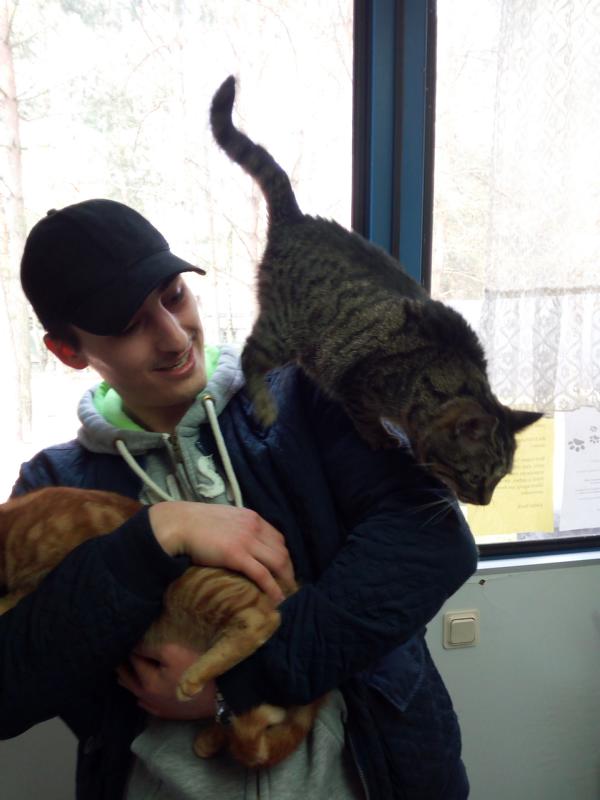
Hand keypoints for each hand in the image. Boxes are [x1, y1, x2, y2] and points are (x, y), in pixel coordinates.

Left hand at [117, 642, 216, 719]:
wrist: (220, 696)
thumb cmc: (197, 669)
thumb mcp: (173, 652)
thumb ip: (150, 648)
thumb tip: (134, 645)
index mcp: (147, 681)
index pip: (133, 659)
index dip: (129, 647)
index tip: (124, 638)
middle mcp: (147, 697)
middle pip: (129, 679)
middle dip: (122, 666)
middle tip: (115, 653)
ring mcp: (157, 707)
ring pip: (136, 693)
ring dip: (128, 681)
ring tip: (121, 671)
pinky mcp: (168, 713)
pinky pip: (147, 705)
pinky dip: (140, 696)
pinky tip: (139, 696)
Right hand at [149, 502, 294, 603]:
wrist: (178, 524)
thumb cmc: (194, 523)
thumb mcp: (224, 519)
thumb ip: (236, 528)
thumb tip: (239, 543)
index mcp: (251, 517)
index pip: (277, 538)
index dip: (283, 556)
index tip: (282, 570)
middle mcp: (254, 527)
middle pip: (282, 550)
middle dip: (288, 570)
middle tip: (287, 587)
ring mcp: (247, 541)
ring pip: (278, 562)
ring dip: (285, 580)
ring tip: (285, 595)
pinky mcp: (237, 555)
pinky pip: (262, 574)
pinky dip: (273, 588)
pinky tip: (277, 599)